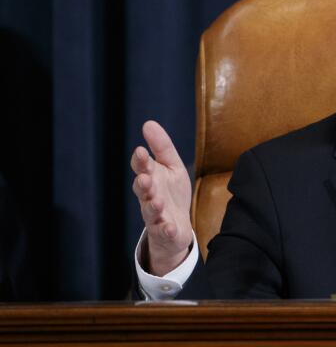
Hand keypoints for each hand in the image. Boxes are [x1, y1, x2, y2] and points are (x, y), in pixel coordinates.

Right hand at [131, 120, 192, 275]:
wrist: (176, 226)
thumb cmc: (171, 193)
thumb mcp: (172, 167)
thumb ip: (161, 147)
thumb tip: (148, 123)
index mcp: (150, 178)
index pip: (142, 168)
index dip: (141, 161)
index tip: (141, 152)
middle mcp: (149, 196)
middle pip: (142, 190)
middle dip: (143, 184)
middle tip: (145, 178)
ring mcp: (155, 214)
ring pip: (150, 210)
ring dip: (153, 205)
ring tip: (158, 201)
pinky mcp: (164, 230)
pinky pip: (164, 230)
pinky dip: (166, 229)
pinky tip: (170, 227)